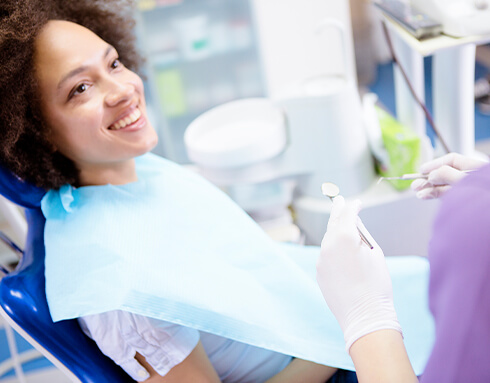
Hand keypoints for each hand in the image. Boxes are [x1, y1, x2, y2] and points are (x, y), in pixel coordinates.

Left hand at [316, 196, 400, 351]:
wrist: (364, 315)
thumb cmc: (376, 285)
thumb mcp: (375, 253)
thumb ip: (362, 236)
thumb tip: (353, 226)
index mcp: (344, 237)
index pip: (347, 214)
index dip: (353, 206)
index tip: (356, 203)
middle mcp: (328, 246)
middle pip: (333, 223)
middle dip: (337, 211)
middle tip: (338, 200)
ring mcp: (321, 260)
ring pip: (328, 240)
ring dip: (335, 232)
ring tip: (342, 225)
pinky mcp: (319, 272)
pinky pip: (326, 255)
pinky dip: (332, 250)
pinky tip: (341, 252)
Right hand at [411, 152, 486, 198]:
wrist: (489, 218)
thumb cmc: (484, 197)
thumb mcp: (464, 181)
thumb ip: (447, 175)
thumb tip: (431, 174)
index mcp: (476, 169)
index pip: (452, 161)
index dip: (435, 164)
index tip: (422, 170)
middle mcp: (471, 179)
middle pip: (446, 174)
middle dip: (429, 179)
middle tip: (414, 184)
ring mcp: (467, 191)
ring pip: (445, 187)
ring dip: (430, 189)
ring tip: (418, 193)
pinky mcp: (464, 202)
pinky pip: (447, 196)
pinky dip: (435, 195)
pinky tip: (425, 196)